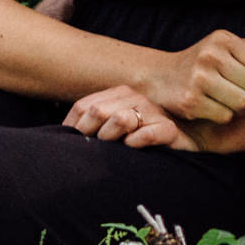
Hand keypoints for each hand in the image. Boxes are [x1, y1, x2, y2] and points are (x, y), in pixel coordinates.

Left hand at [64, 84, 192, 148]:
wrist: (183, 145)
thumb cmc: (140, 141)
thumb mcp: (111, 131)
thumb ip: (90, 126)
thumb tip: (61, 134)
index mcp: (118, 93)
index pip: (83, 107)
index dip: (74, 128)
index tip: (76, 146)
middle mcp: (135, 97)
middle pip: (98, 111)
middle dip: (91, 135)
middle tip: (95, 150)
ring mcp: (154, 111)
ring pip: (121, 119)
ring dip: (112, 139)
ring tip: (115, 149)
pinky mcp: (169, 129)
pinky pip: (147, 134)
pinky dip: (136, 144)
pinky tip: (133, 151)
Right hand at [141, 29, 244, 122]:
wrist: (158, 77)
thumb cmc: (202, 62)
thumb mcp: (227, 48)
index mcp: (223, 39)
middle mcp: (210, 55)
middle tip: (234, 90)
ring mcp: (199, 78)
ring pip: (243, 103)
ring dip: (236, 107)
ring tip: (222, 98)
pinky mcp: (191, 101)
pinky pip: (225, 116)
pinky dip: (221, 116)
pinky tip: (208, 106)